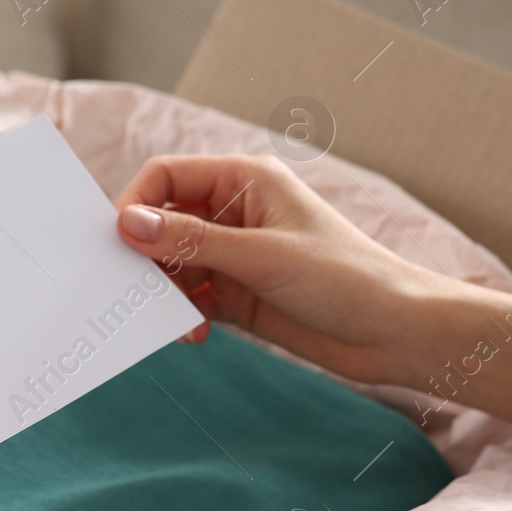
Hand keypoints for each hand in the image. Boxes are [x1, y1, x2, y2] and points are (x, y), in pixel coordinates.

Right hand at [118, 154, 511, 454]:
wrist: (396, 334)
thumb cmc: (346, 279)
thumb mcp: (261, 257)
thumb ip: (191, 241)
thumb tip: (127, 224)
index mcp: (245, 180)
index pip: (167, 176)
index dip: (135, 205)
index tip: (115, 244)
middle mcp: (236, 212)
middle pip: (163, 221)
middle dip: (145, 254)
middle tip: (130, 289)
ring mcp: (236, 255)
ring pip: (173, 263)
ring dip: (164, 291)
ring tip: (174, 319)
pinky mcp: (239, 295)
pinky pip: (190, 297)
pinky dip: (181, 313)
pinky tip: (193, 333)